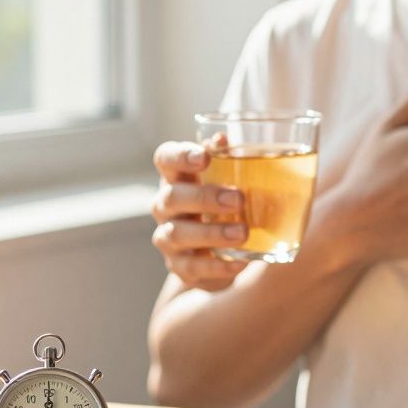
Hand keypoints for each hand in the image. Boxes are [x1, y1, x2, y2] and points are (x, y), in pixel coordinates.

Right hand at [151, 136, 249, 291]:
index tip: (205, 156)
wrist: (220, 254)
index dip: (180, 155)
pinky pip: (192, 268)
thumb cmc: (222, 206)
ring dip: (211, 233)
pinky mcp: (179, 267)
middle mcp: (165, 206)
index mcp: (176, 177)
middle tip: (238, 199)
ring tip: (242, 233)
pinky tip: (241, 261)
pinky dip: (217, 266)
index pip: (165, 158)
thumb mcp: (228, 182)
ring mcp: (168, 238)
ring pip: (178, 234)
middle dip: (204, 197)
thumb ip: (227, 160)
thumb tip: (222, 139)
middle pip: (172, 197)